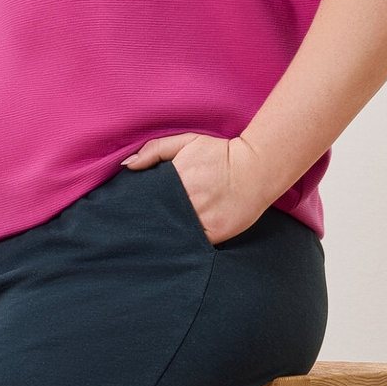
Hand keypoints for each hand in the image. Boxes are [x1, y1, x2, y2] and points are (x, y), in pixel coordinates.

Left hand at [121, 133, 271, 244]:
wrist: (259, 167)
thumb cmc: (221, 154)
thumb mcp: (188, 142)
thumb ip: (156, 150)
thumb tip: (128, 165)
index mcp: (179, 177)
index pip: (147, 198)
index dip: (138, 206)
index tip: (128, 212)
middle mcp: (190, 200)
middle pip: (159, 218)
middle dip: (147, 223)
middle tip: (134, 231)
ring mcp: (204, 218)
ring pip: (174, 233)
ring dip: (165, 235)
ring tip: (153, 239)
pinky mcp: (217, 233)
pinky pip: (193, 243)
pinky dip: (185, 243)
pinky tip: (177, 242)